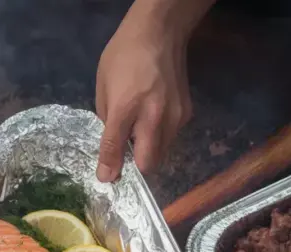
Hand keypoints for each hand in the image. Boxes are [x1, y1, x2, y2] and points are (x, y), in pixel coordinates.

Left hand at [95, 12, 192, 181]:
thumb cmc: (124, 56)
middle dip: (136, 166)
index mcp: (126, 106)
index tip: (107, 179)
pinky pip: (171, 137)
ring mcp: (175, 117)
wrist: (160, 32)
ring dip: (149, 152)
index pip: (115, 146)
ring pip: (162, 153)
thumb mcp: (104, 85)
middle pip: (148, 163)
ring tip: (139, 133)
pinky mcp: (187, 114)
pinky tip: (154, 119)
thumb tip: (109, 150)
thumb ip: (107, 121)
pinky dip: (160, 137)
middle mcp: (154, 116)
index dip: (110, 167)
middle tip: (126, 156)